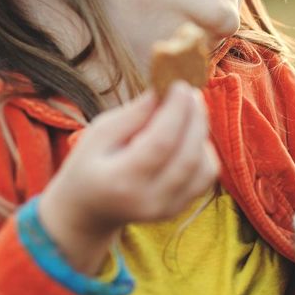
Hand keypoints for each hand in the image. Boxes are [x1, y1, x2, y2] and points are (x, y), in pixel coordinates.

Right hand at [38, 82, 219, 271]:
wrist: (88, 210)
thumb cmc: (90, 164)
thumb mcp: (99, 134)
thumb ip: (133, 115)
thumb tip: (165, 90)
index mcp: (120, 181)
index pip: (160, 144)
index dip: (176, 111)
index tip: (180, 84)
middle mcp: (149, 200)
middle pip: (188, 156)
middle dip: (195, 118)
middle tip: (190, 91)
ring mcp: (168, 209)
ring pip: (204, 166)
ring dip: (200, 132)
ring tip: (186, 112)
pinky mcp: (180, 208)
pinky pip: (206, 175)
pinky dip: (203, 150)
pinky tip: (187, 136)